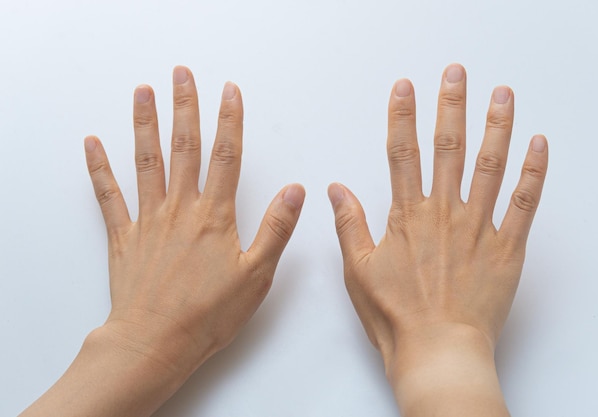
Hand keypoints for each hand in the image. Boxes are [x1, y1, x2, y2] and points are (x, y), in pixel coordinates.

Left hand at [21, 66, 304, 416]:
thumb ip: (276, 228)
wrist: (156, 341)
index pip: (226, 157)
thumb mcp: (257, 275)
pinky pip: (108, 195)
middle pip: (184, 148)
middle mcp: (180, 208)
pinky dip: (99, 168)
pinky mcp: (124, 236)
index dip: (230, 120)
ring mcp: (149, 219)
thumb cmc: (208, 313)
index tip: (229, 90)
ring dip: (145, 124)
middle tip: (182, 74)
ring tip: (143, 92)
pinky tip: (93, 143)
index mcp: (214, 216)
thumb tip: (295, 190)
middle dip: (185, 107)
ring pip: (147, 162)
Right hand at [328, 64, 547, 415]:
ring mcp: (478, 227)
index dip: (402, 117)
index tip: (405, 88)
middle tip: (456, 74)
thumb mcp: (358, 270)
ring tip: (501, 94)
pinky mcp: (506, 247)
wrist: (437, 350)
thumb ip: (349, 224)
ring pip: (489, 166)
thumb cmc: (396, 315)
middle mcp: (444, 213)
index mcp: (407, 216)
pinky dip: (534, 172)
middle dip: (451, 105)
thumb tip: (336, 189)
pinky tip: (538, 145)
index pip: (402, 153)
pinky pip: (524, 203)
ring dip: (496, 126)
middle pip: (448, 147)